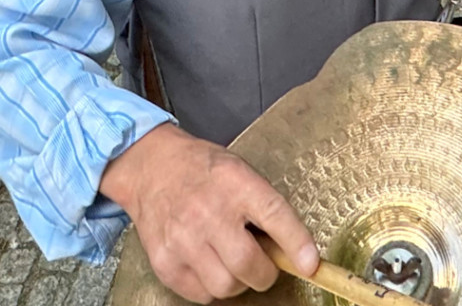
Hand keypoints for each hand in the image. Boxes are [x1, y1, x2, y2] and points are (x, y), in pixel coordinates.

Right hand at [102, 127, 315, 302]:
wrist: (152, 168)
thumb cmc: (203, 170)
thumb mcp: (241, 172)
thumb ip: (266, 207)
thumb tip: (296, 251)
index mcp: (235, 184)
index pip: (274, 215)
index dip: (296, 243)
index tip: (310, 264)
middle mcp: (207, 212)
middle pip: (248, 264)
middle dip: (265, 273)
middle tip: (263, 265)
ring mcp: (182, 239)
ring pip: (226, 286)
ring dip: (238, 282)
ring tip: (232, 261)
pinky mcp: (164, 262)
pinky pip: (201, 295)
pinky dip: (212, 287)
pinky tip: (209, 265)